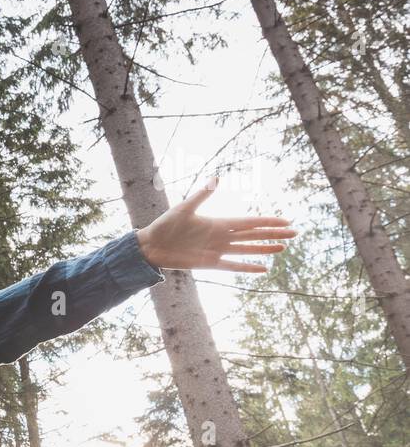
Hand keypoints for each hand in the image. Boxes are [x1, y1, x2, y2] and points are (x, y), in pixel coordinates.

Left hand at [135, 175, 295, 272]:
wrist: (151, 245)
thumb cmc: (166, 224)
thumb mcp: (184, 208)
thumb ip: (202, 195)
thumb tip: (217, 178)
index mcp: (218, 222)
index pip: (249, 222)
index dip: (267, 221)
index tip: (285, 220)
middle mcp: (221, 236)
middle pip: (254, 235)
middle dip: (274, 234)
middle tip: (295, 233)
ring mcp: (217, 250)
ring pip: (247, 250)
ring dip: (265, 249)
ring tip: (284, 248)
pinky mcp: (209, 263)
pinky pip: (232, 266)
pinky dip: (246, 268)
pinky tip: (262, 269)